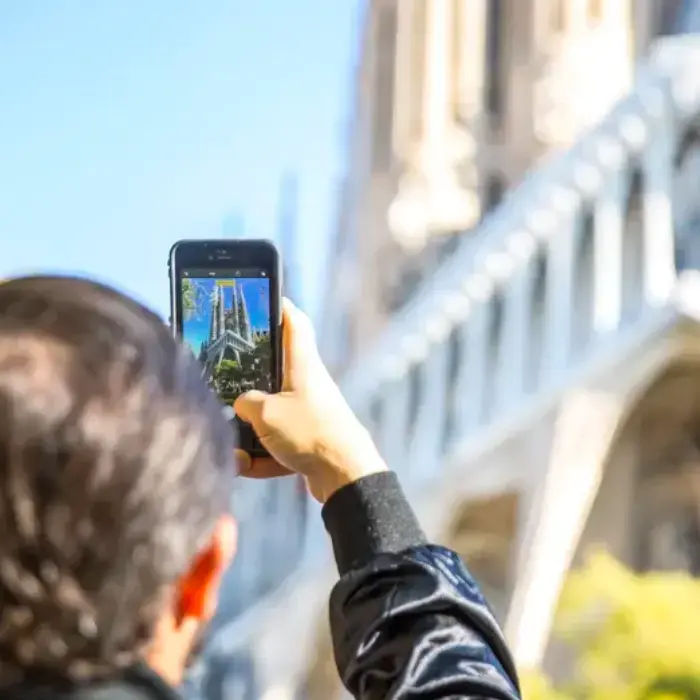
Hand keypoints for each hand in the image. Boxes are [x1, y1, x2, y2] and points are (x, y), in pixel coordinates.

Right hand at [234, 299, 386, 502]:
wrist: (344, 475)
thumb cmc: (310, 434)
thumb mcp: (267, 414)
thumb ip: (246, 403)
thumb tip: (241, 404)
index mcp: (303, 365)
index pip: (294, 323)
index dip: (279, 307)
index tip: (264, 298)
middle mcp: (308, 384)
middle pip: (275, 371)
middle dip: (250, 382)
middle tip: (227, 384)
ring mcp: (309, 411)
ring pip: (271, 412)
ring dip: (252, 431)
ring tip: (239, 448)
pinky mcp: (309, 437)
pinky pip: (278, 441)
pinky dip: (264, 456)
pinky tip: (252, 467)